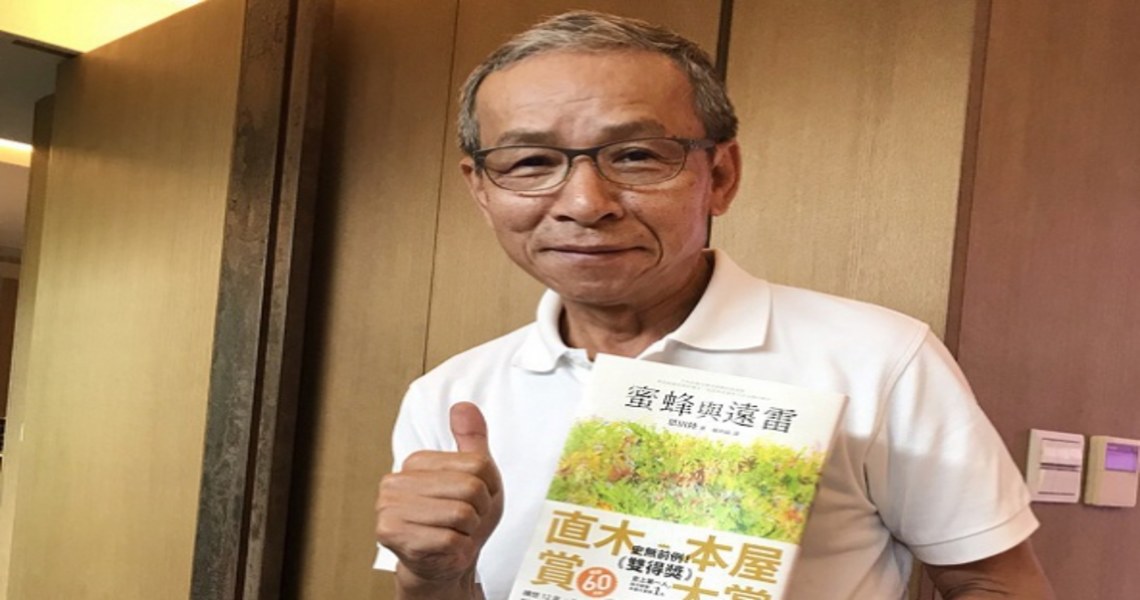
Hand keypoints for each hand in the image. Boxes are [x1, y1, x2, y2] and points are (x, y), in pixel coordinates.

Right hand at [376, 402, 503, 597]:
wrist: (443, 562)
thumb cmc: (459, 519)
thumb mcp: (476, 476)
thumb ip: (472, 440)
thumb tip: (463, 406)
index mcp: (415, 462)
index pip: (478, 465)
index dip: (488, 487)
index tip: (474, 499)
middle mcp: (395, 482)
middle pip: (470, 488)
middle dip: (479, 511)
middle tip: (466, 521)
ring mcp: (390, 508)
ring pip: (461, 514)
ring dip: (468, 531)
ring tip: (455, 533)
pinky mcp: (393, 535)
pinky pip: (450, 539)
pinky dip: (459, 548)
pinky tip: (447, 548)